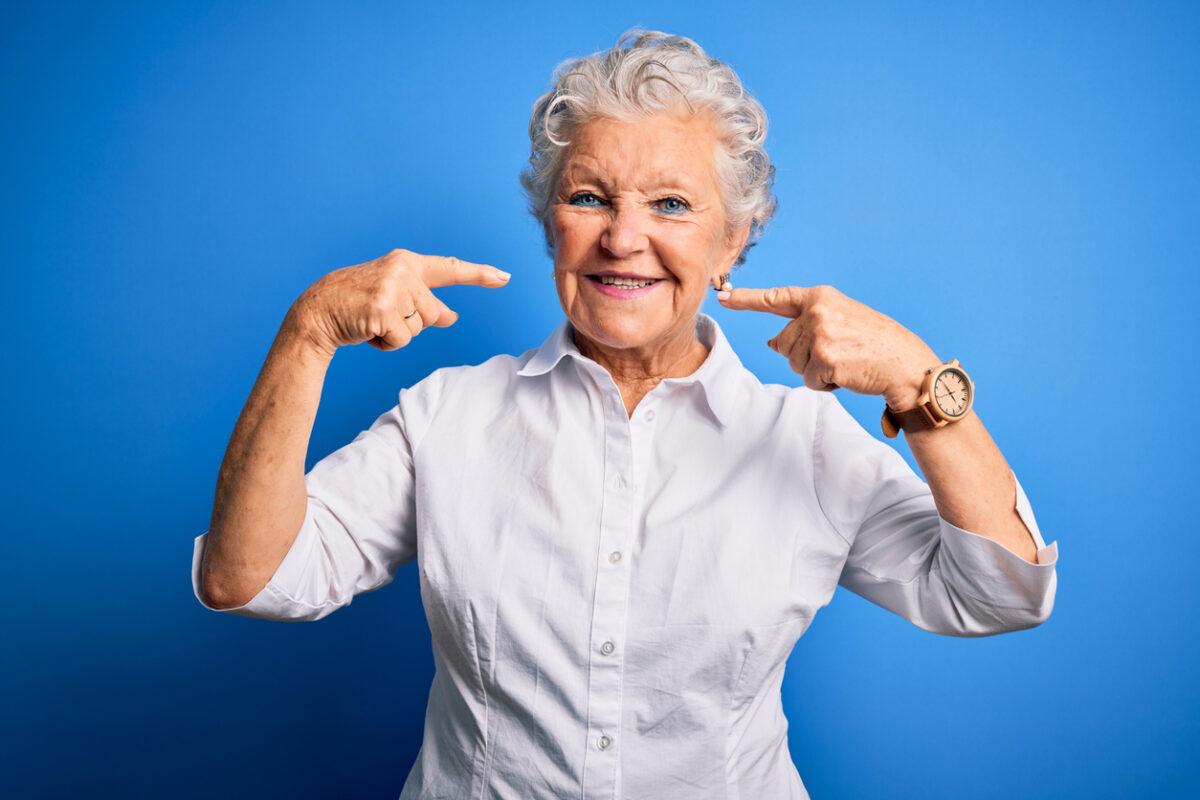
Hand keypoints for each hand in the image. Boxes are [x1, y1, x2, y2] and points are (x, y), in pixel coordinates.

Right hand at [288, 249, 510, 358]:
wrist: (317, 312)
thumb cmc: (358, 304)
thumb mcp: (395, 296)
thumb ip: (425, 302)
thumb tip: (452, 316)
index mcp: (407, 262)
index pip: (450, 268)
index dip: (479, 274)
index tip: (504, 277)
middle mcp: (402, 270)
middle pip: (435, 313)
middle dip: (414, 323)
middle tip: (382, 315)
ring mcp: (393, 289)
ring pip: (420, 328)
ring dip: (398, 334)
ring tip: (372, 320)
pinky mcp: (383, 311)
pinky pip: (402, 341)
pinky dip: (386, 344)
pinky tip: (367, 330)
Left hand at [718, 285, 938, 408]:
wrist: (906, 364)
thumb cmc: (875, 344)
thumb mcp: (840, 323)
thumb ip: (805, 327)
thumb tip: (772, 343)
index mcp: (821, 297)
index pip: (776, 298)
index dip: (746, 299)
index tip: (723, 295)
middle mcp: (817, 311)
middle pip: (782, 343)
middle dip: (803, 356)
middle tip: (837, 354)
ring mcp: (820, 335)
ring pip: (793, 364)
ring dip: (815, 371)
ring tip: (844, 363)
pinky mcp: (824, 359)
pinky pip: (808, 381)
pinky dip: (824, 384)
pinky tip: (846, 375)